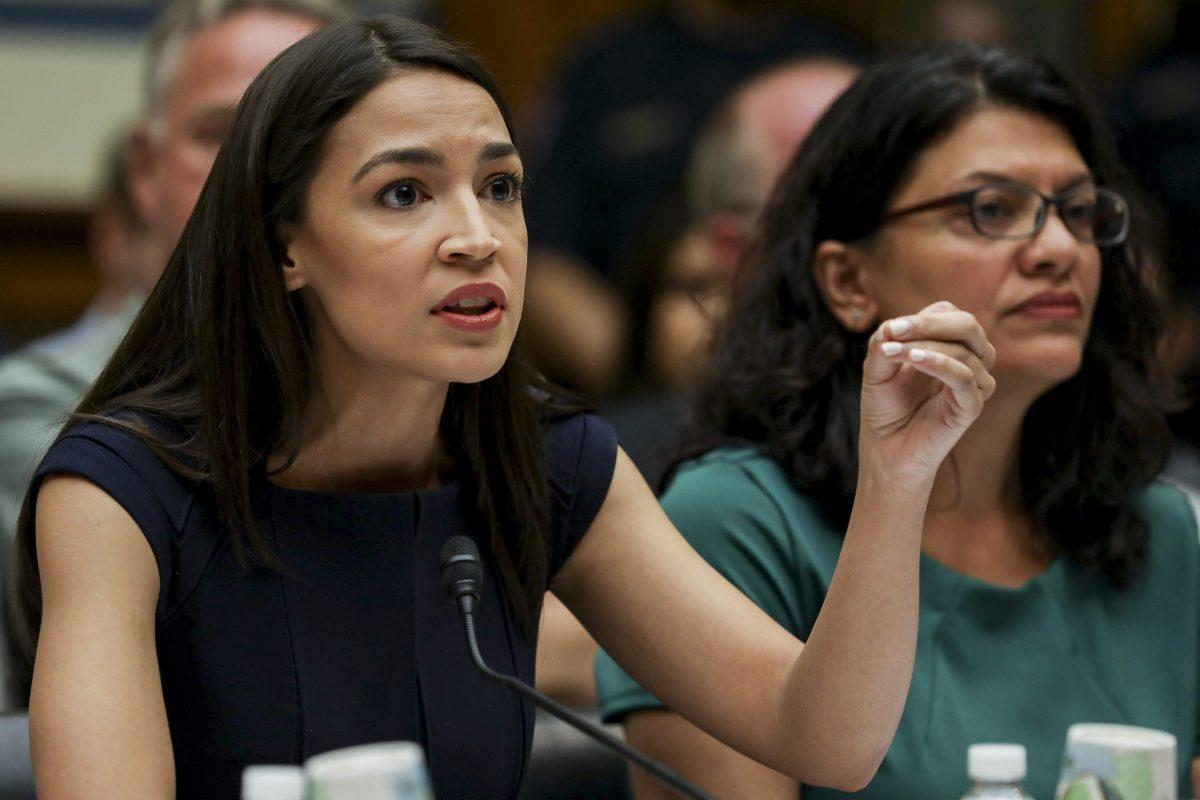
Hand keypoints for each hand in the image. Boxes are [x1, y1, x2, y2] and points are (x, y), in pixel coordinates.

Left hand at [859, 301, 995, 478]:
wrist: (886, 450)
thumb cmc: (884, 409)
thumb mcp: (876, 369)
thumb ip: (884, 343)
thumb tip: (893, 325)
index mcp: (948, 348)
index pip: (950, 315)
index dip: (924, 317)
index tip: (892, 329)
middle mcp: (966, 362)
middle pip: (968, 325)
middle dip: (931, 323)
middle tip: (897, 331)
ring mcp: (973, 385)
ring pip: (966, 349)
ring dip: (926, 344)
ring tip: (892, 353)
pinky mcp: (971, 406)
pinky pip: (964, 376)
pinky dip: (939, 362)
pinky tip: (914, 360)